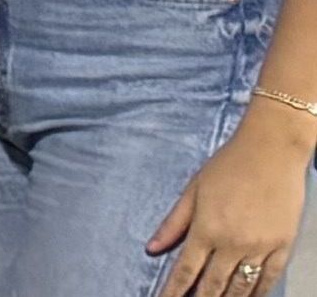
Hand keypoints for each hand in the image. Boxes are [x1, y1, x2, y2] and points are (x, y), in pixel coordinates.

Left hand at [150, 121, 310, 296]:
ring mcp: (260, 246)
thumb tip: (151, 249)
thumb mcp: (193, 190)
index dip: (173, 291)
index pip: (186, 270)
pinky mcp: (282, 245)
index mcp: (207, 228)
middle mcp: (233, 243)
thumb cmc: (229, 165)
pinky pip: (269, 278)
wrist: (272, 151)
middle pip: (213, 284)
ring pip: (241, 286)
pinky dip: (257, 293)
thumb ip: (173, 223)